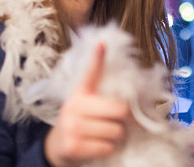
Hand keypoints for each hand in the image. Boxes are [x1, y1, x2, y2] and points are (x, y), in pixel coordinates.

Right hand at [44, 43, 133, 166]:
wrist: (56, 148)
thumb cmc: (81, 123)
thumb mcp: (87, 106)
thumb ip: (106, 100)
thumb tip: (138, 110)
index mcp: (80, 92)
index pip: (90, 74)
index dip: (97, 59)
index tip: (102, 44)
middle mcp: (74, 106)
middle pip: (119, 110)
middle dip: (125, 120)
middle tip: (120, 122)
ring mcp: (72, 127)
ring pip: (116, 131)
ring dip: (118, 137)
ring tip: (106, 135)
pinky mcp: (73, 146)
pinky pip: (108, 148)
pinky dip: (109, 149)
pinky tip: (99, 146)